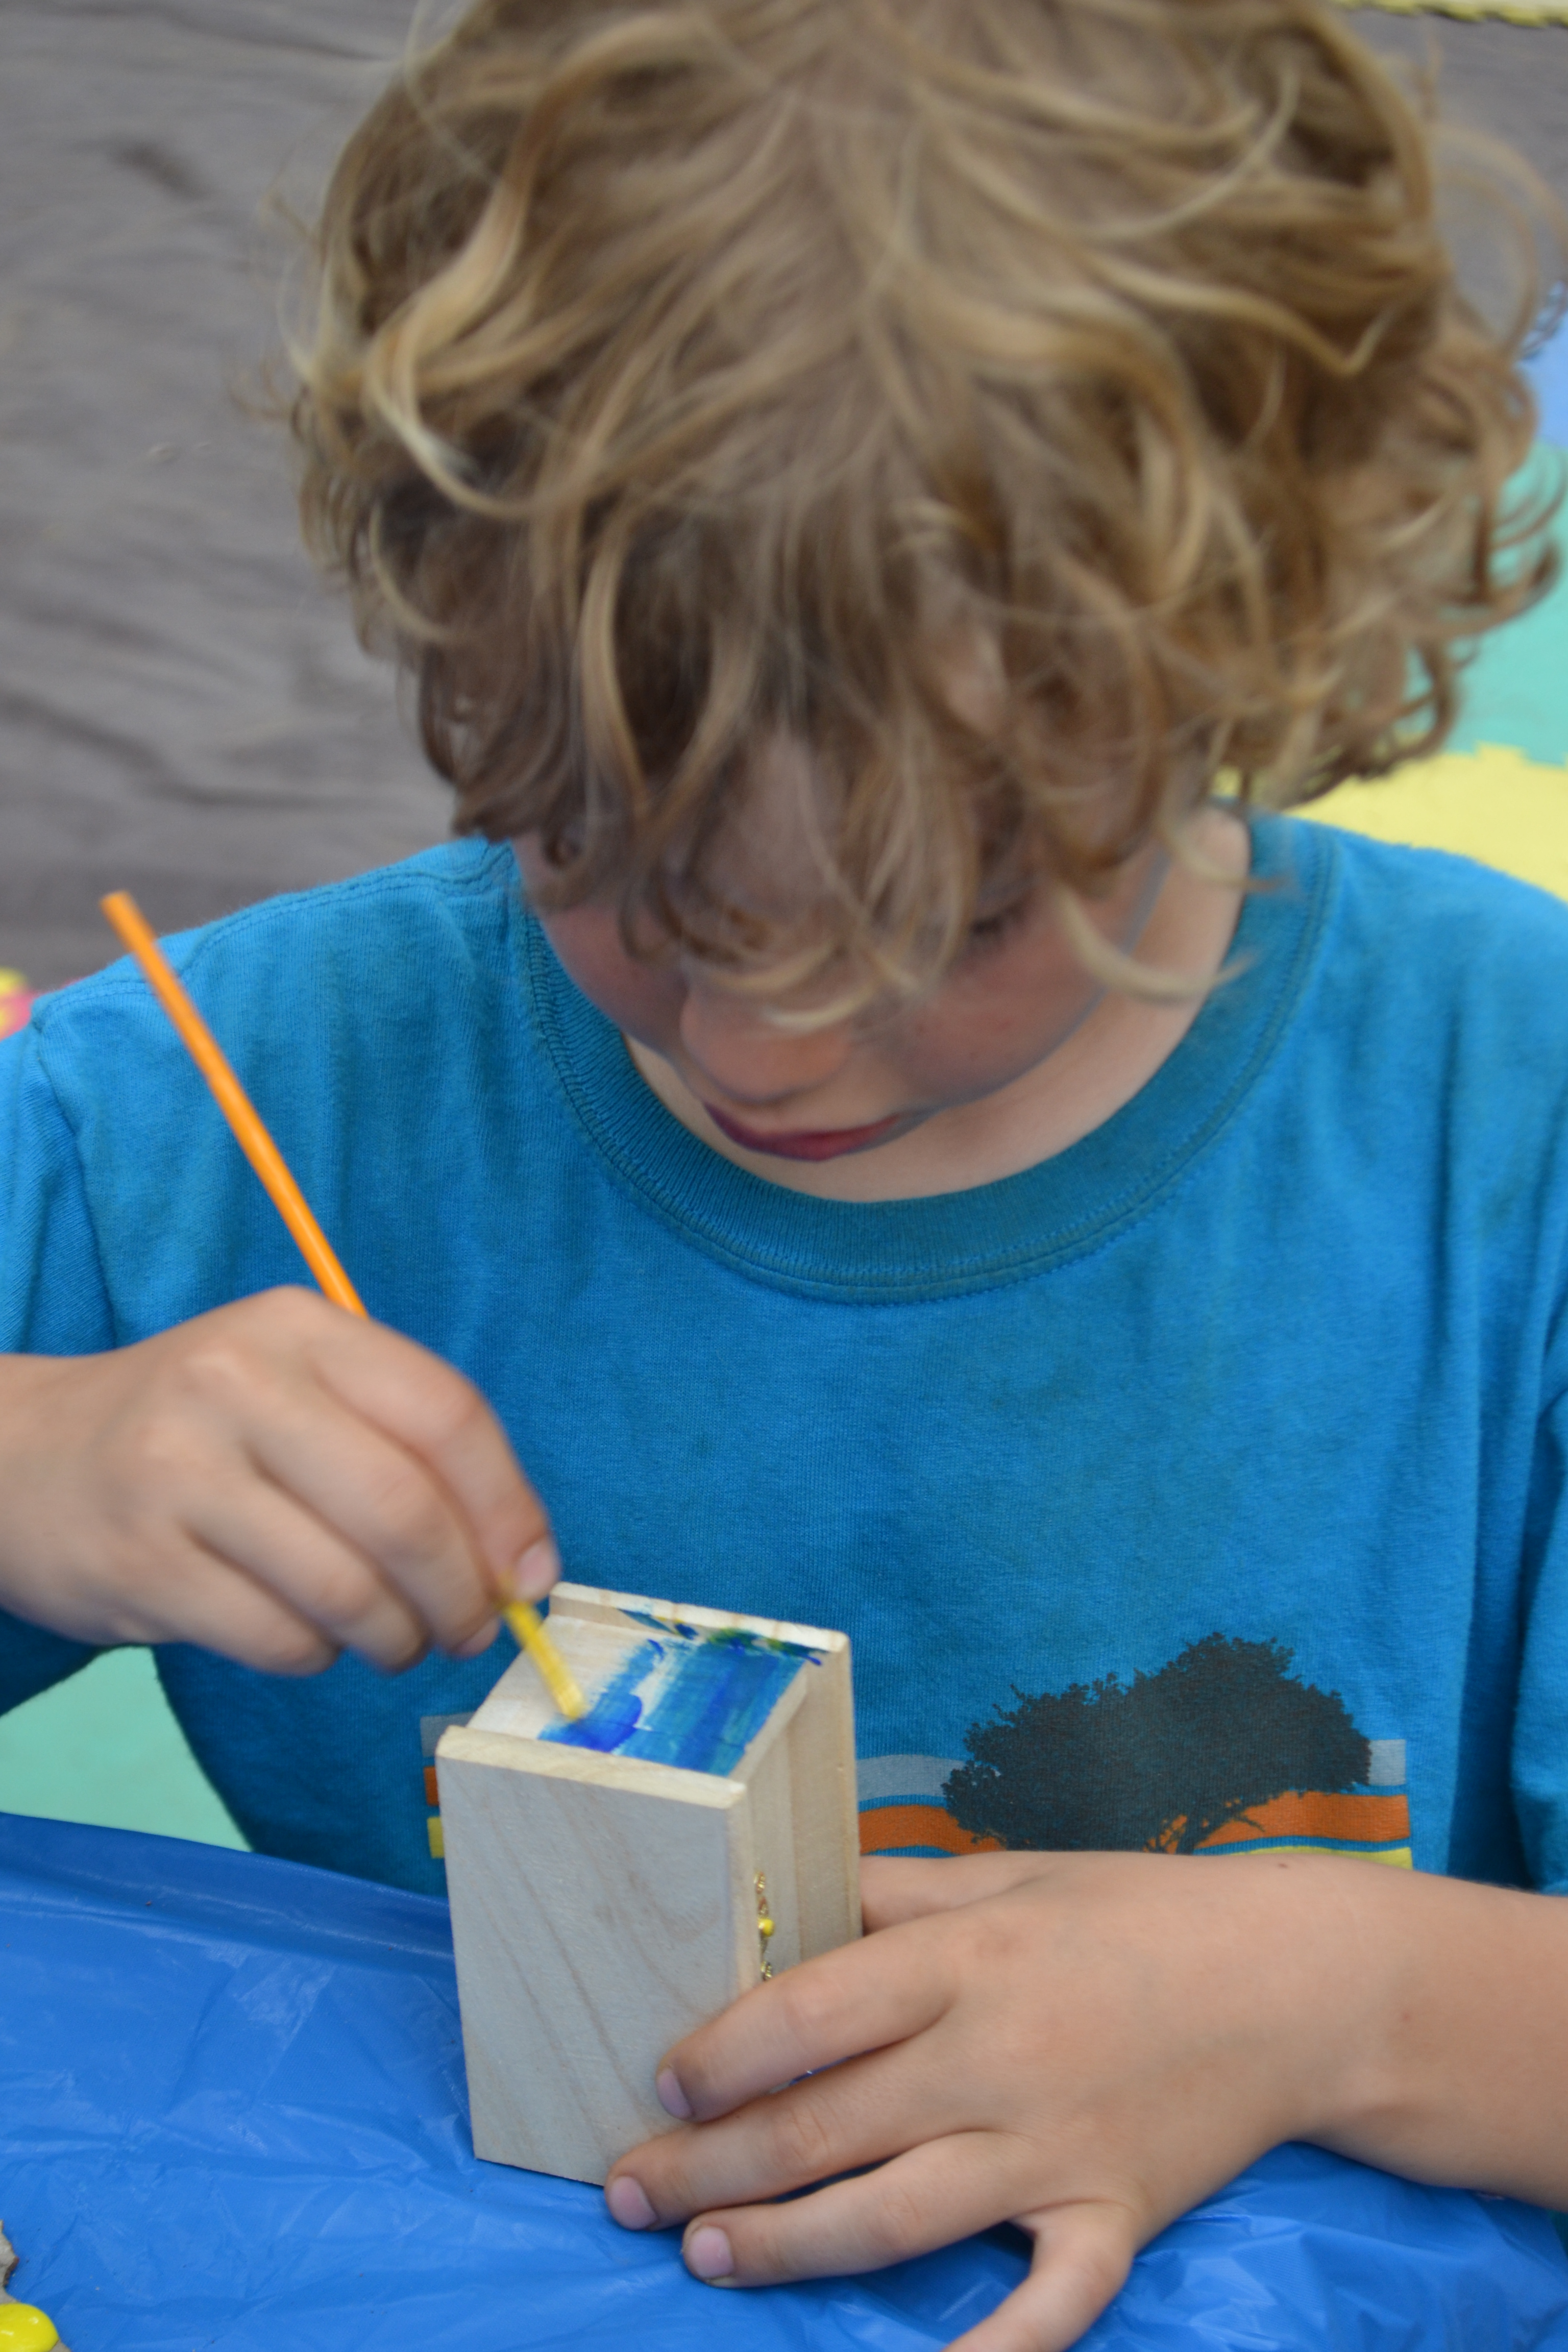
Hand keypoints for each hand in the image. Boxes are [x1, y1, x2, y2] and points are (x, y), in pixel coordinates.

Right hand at [0, 1288, 555, 1673]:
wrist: (23, 1458)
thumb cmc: (201, 1432)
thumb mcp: (299, 1389)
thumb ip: (409, 1451)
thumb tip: (525, 1565)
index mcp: (299, 1328)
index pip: (446, 1414)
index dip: (510, 1507)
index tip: (531, 1572)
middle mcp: (237, 1385)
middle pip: (404, 1512)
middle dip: (461, 1593)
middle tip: (470, 1630)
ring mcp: (179, 1473)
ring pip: (346, 1589)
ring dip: (395, 1639)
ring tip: (395, 1642)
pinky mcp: (141, 1564)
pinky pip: (278, 1638)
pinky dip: (317, 1656)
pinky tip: (308, 1636)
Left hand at [604, 1849, 1382, 2351]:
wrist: (1294, 1980)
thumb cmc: (1134, 1912)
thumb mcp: (1007, 1877)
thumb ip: (891, 1897)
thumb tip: (781, 1915)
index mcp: (965, 1963)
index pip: (809, 2015)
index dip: (721, 2054)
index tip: (662, 2083)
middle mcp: (997, 2059)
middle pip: (825, 2128)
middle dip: (713, 2167)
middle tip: (632, 2191)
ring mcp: (1056, 2149)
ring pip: (894, 2219)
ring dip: (789, 2248)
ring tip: (709, 2257)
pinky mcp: (1115, 2217)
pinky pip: (1047, 2305)